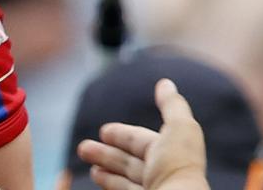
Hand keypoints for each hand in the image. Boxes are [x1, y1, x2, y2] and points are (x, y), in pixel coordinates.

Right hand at [76, 79, 208, 189]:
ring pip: (123, 180)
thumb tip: (165, 82)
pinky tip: (93, 177)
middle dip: (106, 152)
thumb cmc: (177, 167)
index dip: (123, 135)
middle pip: (130, 163)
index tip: (103, 131)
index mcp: (172, 155)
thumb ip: (172, 106)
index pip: (142, 142)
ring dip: (103, 168)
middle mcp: (162, 175)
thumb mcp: (180, 128)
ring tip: (86, 163)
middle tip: (83, 148)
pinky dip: (105, 183)